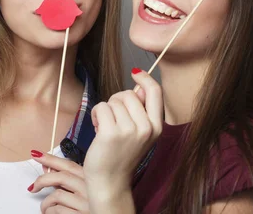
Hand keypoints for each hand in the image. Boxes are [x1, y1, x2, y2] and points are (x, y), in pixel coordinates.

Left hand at [29, 151, 89, 213]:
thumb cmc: (96, 206)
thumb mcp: (87, 190)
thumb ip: (70, 179)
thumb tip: (48, 168)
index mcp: (93, 179)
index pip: (69, 165)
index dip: (50, 159)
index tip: (36, 155)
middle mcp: (91, 189)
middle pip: (60, 177)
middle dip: (42, 180)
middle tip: (33, 187)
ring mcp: (86, 203)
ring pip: (57, 195)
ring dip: (46, 203)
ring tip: (45, 209)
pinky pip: (57, 211)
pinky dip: (50, 212)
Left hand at [83, 69, 162, 210]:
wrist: (110, 181)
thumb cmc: (120, 155)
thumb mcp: (139, 133)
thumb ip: (141, 111)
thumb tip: (139, 85)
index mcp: (156, 127)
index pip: (156, 92)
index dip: (145, 78)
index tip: (135, 72)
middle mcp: (146, 128)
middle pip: (128, 93)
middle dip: (116, 101)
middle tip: (113, 120)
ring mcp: (130, 130)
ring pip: (113, 100)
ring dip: (105, 110)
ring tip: (105, 127)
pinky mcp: (112, 132)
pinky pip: (101, 107)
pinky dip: (96, 114)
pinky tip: (98, 128)